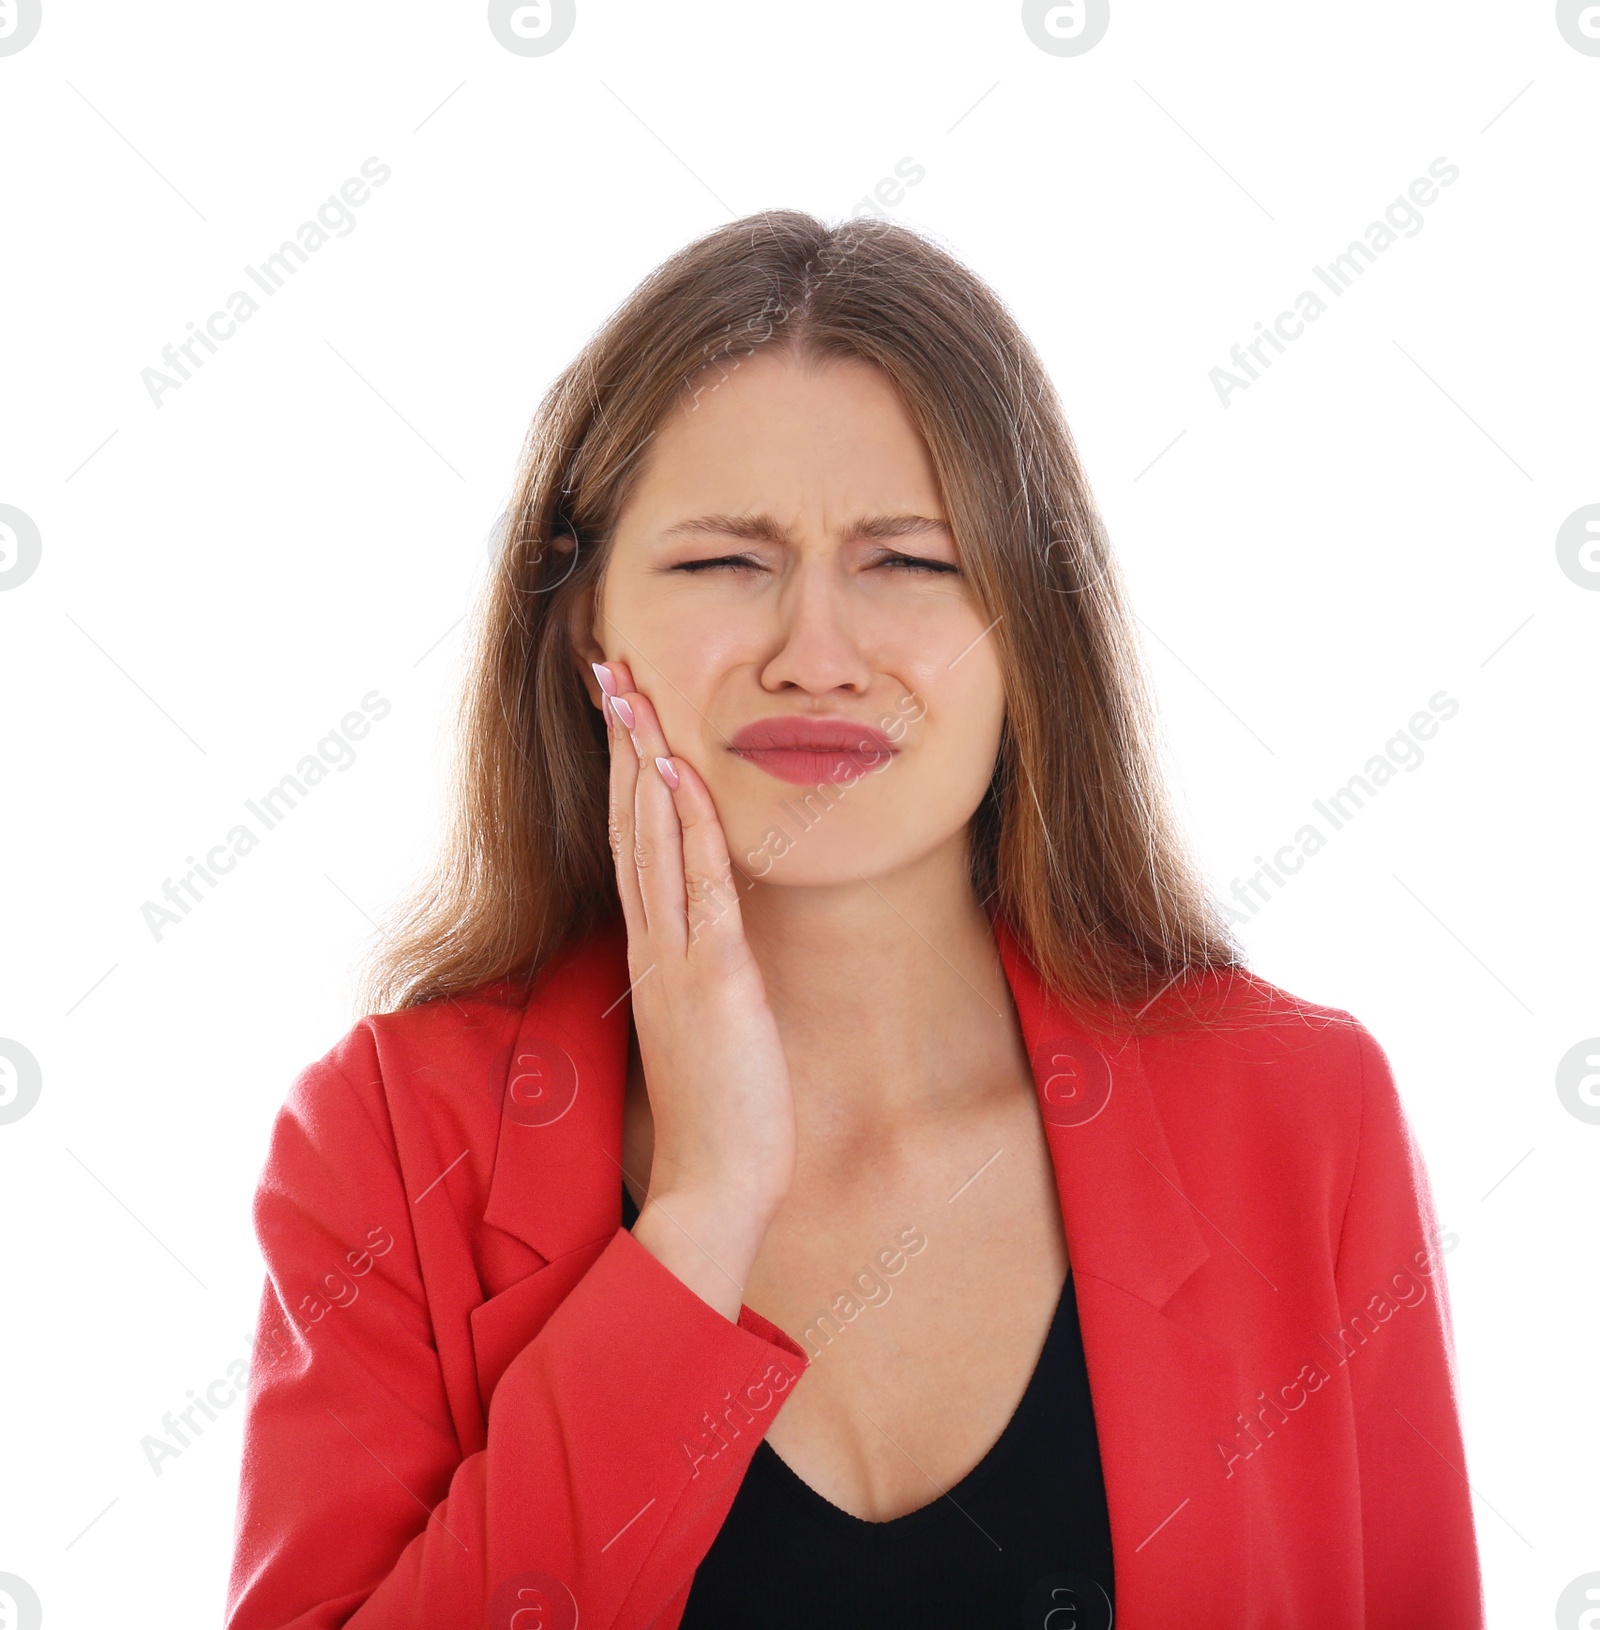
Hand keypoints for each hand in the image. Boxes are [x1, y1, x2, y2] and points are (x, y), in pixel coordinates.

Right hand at [595, 658, 794, 1318]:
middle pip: (628, 824)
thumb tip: (710, 925)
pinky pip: (696, 888)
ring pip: (650, 842)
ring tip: (633, 693)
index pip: (632, 844)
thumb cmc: (719, 1106)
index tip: (625, 711)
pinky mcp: (714, 981)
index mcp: (652, 951)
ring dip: (643, 763)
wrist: (716, 1183)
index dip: (626, 772)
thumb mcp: (705, 1019)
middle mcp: (652, 944)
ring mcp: (676, 959)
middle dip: (621, 743)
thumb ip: (699, 965)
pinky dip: (686, 827)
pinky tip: (680, 776)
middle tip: (611, 669)